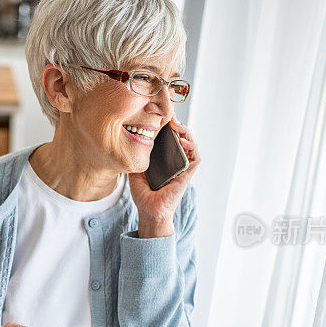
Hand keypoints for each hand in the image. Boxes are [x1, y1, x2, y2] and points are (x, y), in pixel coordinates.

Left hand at [129, 114, 200, 237]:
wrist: (149, 211)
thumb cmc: (143, 195)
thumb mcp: (135, 171)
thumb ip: (136, 157)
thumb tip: (130, 142)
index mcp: (164, 161)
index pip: (169, 140)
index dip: (167, 127)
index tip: (160, 116)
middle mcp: (175, 163)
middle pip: (181, 139)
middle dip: (177, 125)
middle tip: (169, 116)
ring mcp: (183, 168)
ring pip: (191, 145)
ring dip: (186, 133)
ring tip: (176, 124)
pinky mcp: (188, 175)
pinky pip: (195, 158)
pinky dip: (192, 147)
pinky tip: (183, 140)